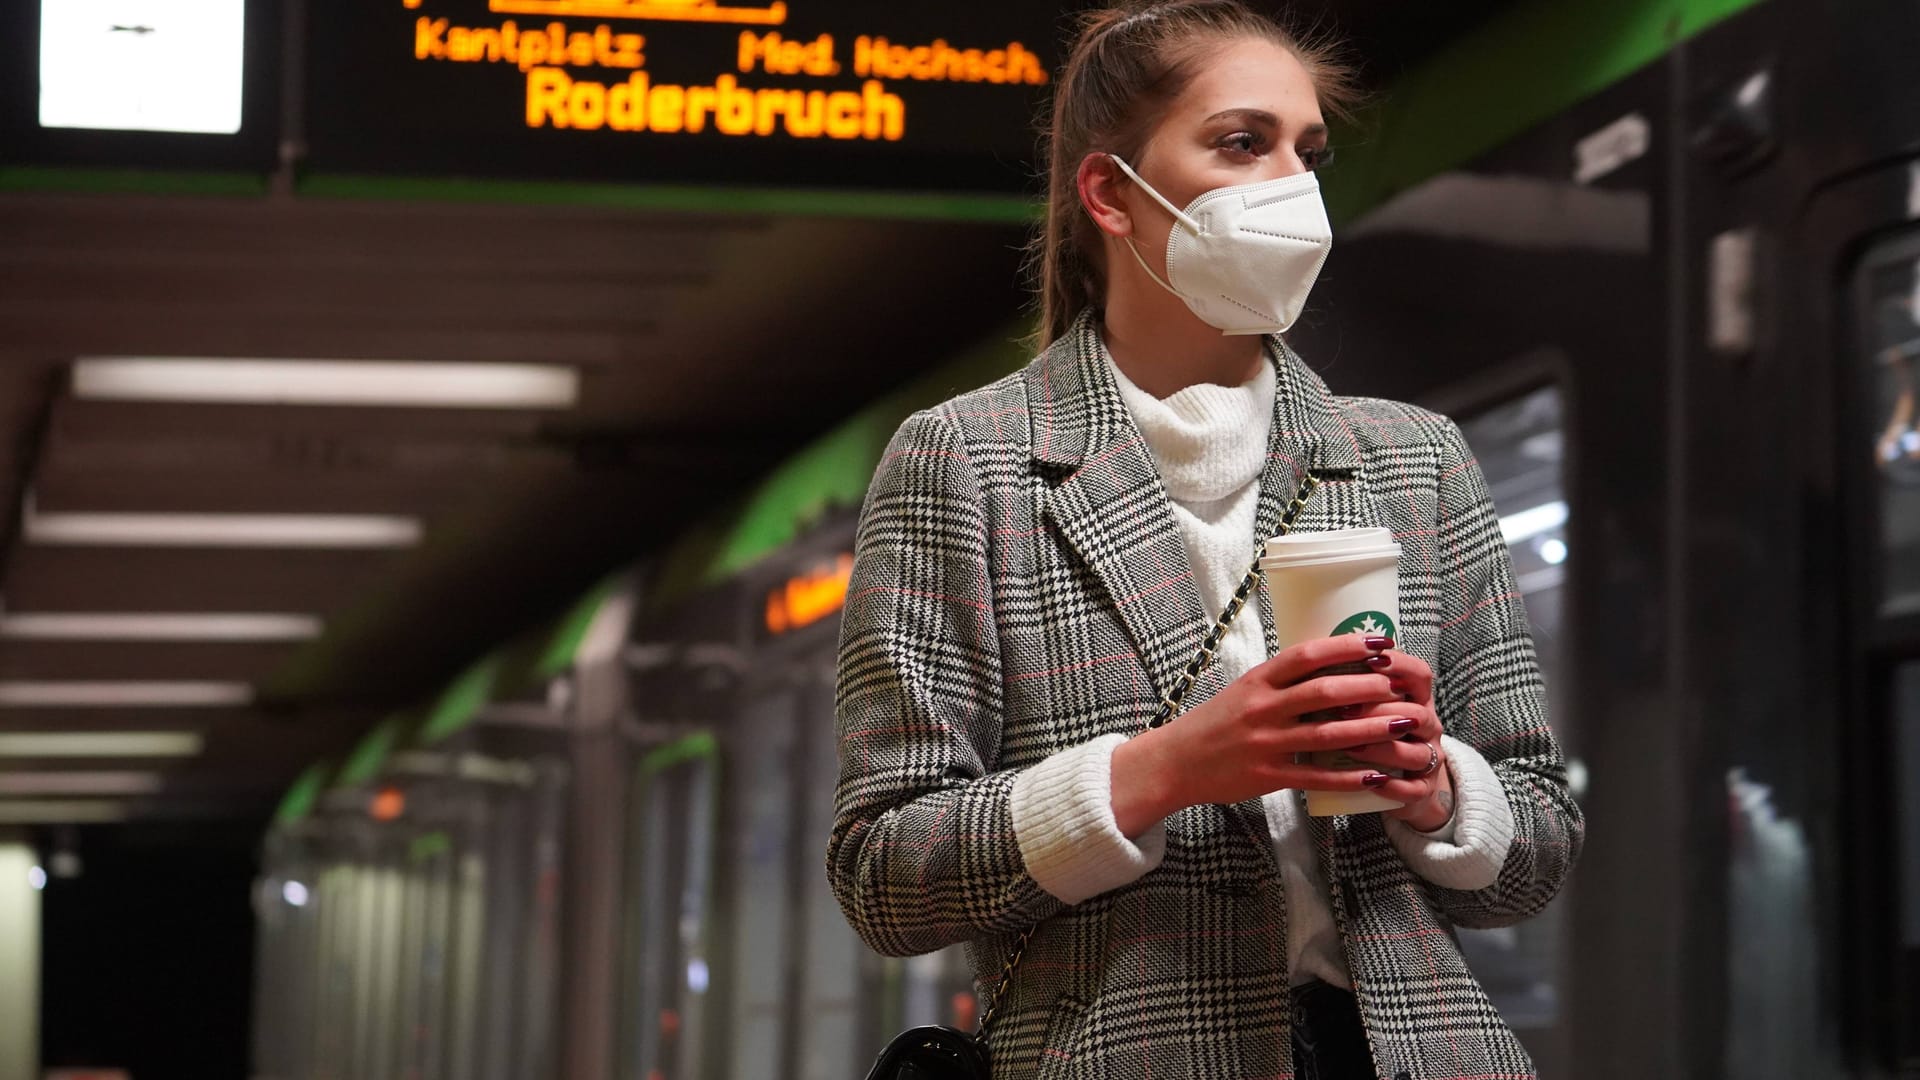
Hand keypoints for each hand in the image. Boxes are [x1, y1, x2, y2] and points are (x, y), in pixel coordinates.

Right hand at [1111, 634, 1416, 832]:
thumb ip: (1282, 680)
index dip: (1346, 646)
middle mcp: (1262, 708)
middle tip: (1400, 684)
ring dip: (1370, 730)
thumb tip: (1331, 662)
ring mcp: (1266, 744)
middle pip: (1323, 693)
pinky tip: (1377, 775)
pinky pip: (1317, 777)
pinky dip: (1349, 777)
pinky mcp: (1269, 776)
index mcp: (1258, 680)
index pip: (1306, 655)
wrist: (1175, 762)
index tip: (1380, 641)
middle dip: (1368, 687)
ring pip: (1327, 736)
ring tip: (1403, 725)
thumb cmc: (1215, 722)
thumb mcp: (1243, 690)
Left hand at [1339, 650, 1452, 830]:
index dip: (1398, 665)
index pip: (1419, 674)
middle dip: (1379, 711)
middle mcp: (1427, 726)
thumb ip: (1352, 682)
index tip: (1369, 658)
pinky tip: (1370, 782)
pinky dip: (1391, 787)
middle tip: (1341, 710)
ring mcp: (1427, 759)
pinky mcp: (1422, 789)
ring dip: (1381, 749)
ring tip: (1350, 747)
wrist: (1405, 778)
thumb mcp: (1371, 703)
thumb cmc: (1377, 730)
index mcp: (1416, 699)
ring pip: (1414, 753)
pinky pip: (1412, 789)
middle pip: (1414, 713)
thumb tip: (1311, 657)